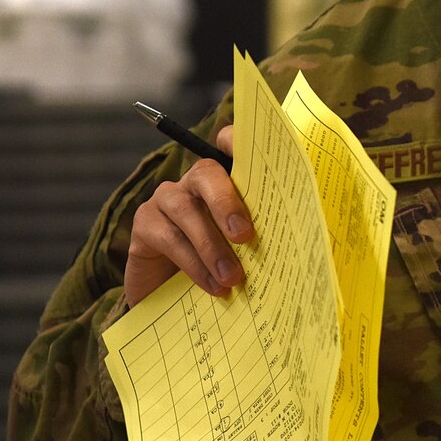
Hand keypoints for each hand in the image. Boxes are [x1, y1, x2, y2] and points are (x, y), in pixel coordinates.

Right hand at [124, 125, 249, 303]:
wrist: (170, 299)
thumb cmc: (219, 267)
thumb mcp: (244, 251)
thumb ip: (261, 238)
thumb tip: (295, 243)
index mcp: (224, 182)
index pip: (228, 145)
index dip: (240, 142)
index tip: (263, 159)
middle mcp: (194, 183)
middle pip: (207, 173)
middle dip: (227, 203)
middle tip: (245, 236)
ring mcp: (166, 200)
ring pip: (186, 210)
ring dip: (211, 246)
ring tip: (231, 277)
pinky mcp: (145, 223)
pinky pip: (169, 237)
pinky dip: (193, 263)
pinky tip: (211, 284)